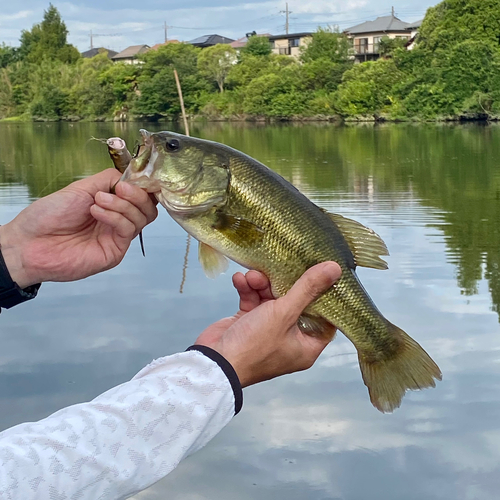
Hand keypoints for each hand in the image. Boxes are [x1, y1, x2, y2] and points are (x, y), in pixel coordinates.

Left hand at [0, 169, 156, 287]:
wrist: (30, 242)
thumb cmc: (48, 216)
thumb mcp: (81, 188)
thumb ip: (108, 179)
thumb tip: (131, 177)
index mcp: (112, 204)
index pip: (141, 195)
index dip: (142, 186)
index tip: (134, 179)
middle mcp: (118, 221)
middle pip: (148, 208)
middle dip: (138, 195)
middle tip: (120, 189)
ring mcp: (117, 237)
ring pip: (142, 218)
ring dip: (122, 205)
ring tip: (98, 201)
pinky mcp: (115, 251)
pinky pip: (128, 230)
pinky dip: (115, 217)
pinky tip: (97, 212)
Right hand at [195, 262, 341, 386]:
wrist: (213, 362)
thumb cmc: (254, 345)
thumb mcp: (284, 314)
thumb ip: (307, 289)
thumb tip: (334, 268)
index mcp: (306, 345)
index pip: (324, 317)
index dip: (324, 295)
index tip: (322, 272)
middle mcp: (289, 338)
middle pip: (295, 303)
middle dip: (284, 283)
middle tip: (279, 267)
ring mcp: (268, 330)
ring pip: (271, 299)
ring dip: (261, 284)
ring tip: (252, 276)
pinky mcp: (248, 322)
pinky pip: (253, 301)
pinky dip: (247, 290)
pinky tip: (239, 280)